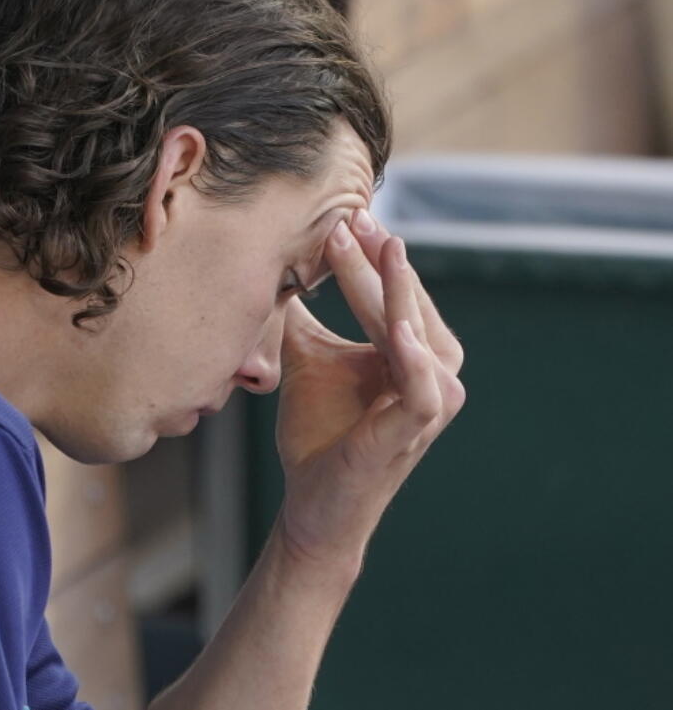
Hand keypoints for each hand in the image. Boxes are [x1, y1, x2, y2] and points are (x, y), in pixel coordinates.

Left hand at [273, 210, 465, 572]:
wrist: (313, 498)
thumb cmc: (319, 429)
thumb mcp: (307, 358)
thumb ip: (305, 314)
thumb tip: (279, 262)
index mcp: (415, 352)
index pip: (395, 292)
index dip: (371, 255)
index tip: (345, 216)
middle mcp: (435, 371)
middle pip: (406, 304)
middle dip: (378, 259)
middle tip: (351, 219)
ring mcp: (432, 402)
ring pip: (414, 333)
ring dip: (393, 290)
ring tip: (378, 246)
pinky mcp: (416, 430)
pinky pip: (424, 388)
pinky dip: (413, 357)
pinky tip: (398, 328)